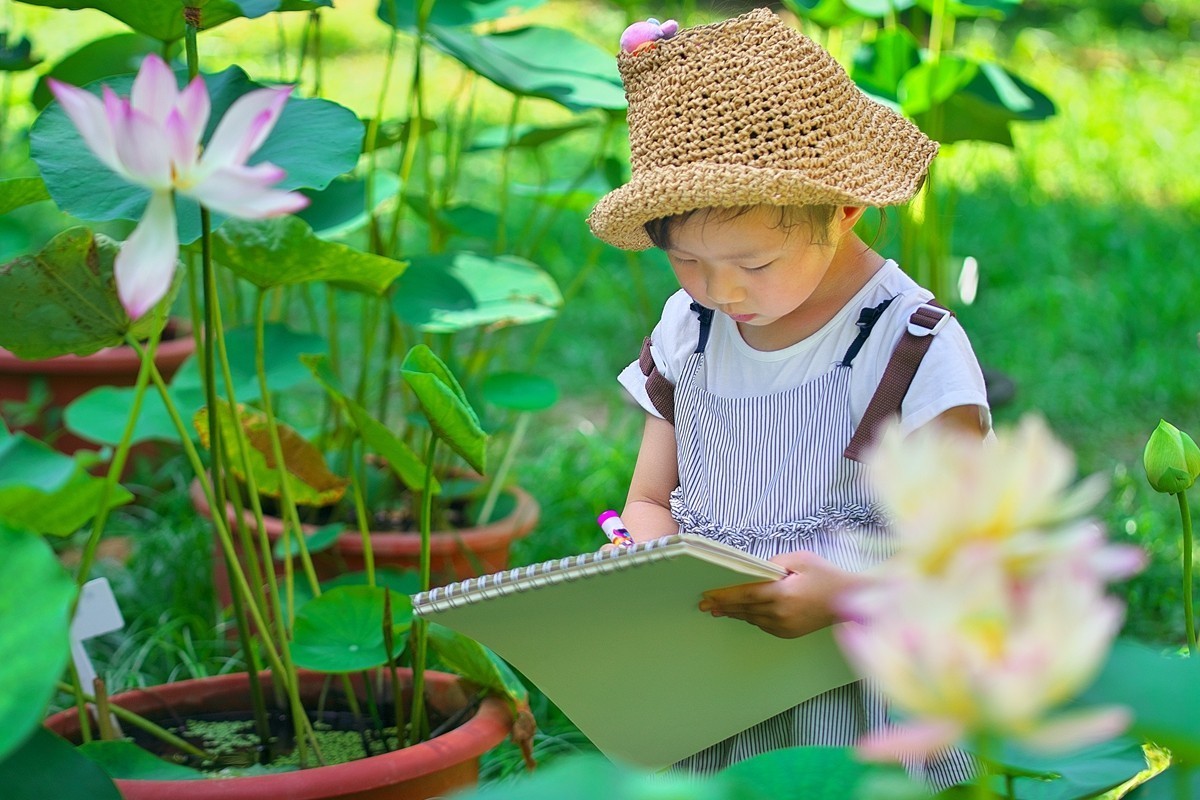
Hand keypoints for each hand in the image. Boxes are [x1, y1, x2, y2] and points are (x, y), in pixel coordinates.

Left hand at [698, 550, 861, 638]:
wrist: (849, 600)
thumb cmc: (826, 576)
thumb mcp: (801, 559)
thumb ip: (775, 563)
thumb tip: (756, 570)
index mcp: (782, 594)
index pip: (745, 594)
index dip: (724, 596)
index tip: (707, 596)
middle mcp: (781, 613)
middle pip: (744, 609)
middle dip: (723, 606)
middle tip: (704, 605)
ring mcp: (785, 626)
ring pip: (752, 619)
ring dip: (735, 613)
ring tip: (718, 609)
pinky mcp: (789, 632)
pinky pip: (764, 625)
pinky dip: (752, 618)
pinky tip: (743, 613)